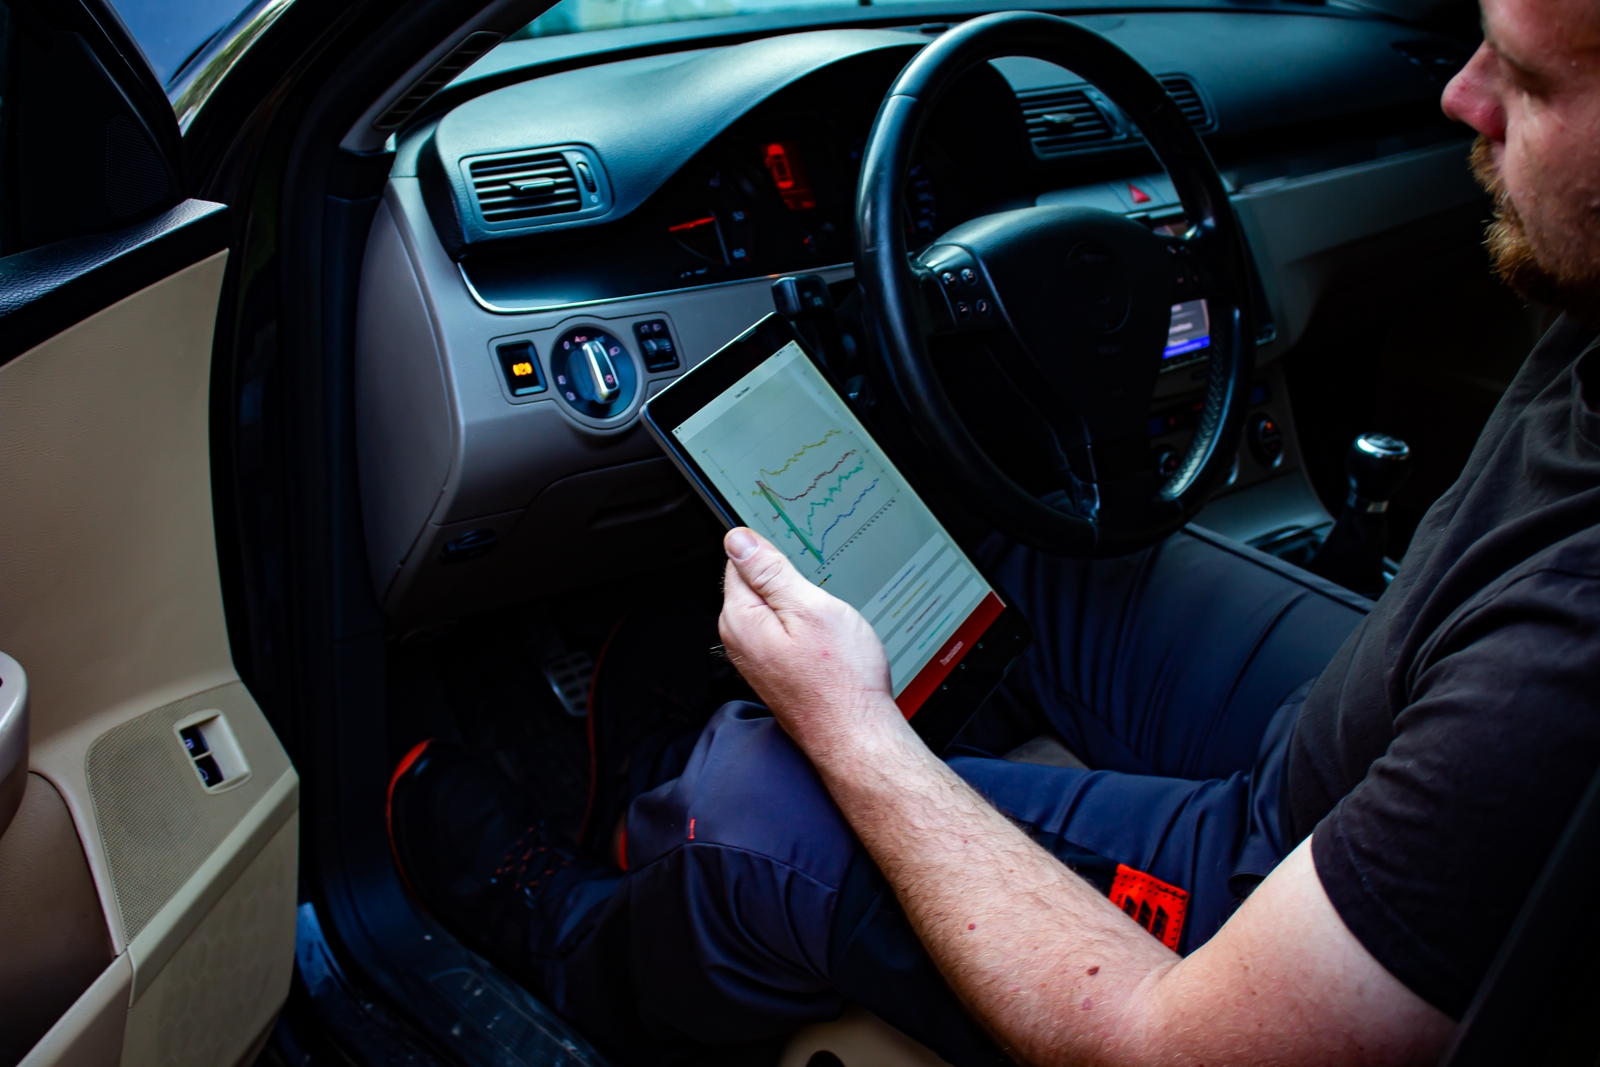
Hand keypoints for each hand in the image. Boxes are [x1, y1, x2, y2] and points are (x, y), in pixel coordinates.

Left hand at [718, 527, 903, 754]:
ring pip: (773, 609)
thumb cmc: (839, 680)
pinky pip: (784, 632)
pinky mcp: (775, 670)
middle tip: (821, 592)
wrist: (856, 735)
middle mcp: (740, 640)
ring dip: (799, 605)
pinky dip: (804, 627)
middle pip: (755, 585)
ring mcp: (756, 658)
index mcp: (741, 619)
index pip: (739, 560)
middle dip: (786, 580)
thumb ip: (770, 572)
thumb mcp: (810, 609)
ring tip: (827, 620)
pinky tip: (826, 639)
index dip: (771, 550)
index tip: (797, 555)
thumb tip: (738, 539)